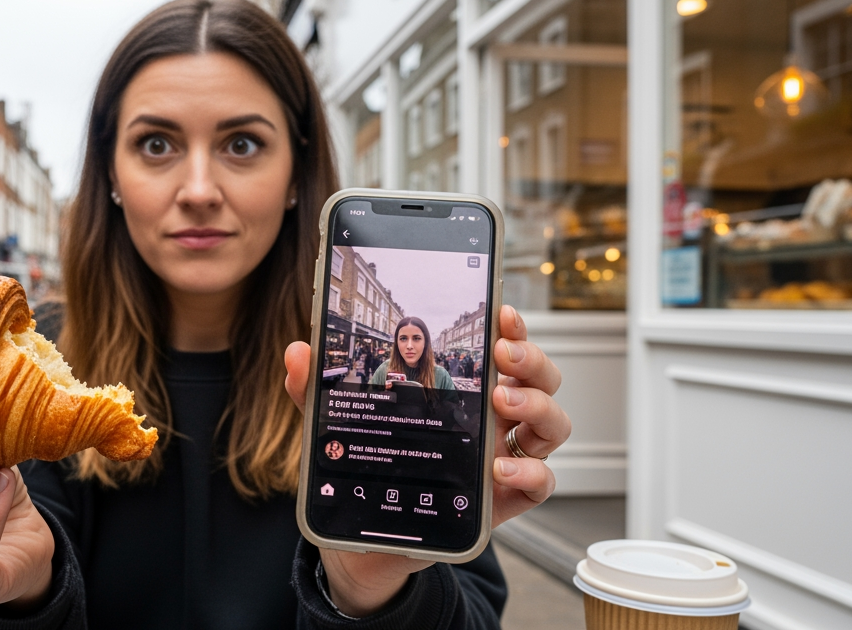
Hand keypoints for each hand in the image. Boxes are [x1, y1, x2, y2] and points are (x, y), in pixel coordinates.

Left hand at [281, 305, 570, 615]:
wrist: (369, 538)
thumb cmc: (370, 467)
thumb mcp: (339, 426)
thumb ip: (316, 391)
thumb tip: (298, 352)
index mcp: (464, 392)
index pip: (502, 350)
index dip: (511, 328)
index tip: (502, 314)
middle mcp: (494, 420)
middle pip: (541, 379)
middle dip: (532, 361)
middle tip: (503, 357)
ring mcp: (504, 458)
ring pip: (552, 425)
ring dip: (538, 407)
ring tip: (505, 404)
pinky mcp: (505, 500)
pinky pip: (541, 482)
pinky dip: (529, 472)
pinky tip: (499, 468)